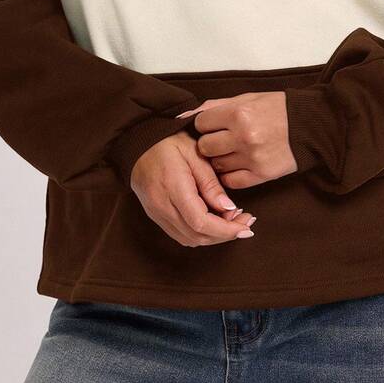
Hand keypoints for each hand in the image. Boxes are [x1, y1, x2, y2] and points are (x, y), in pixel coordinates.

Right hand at [129, 129, 257, 246]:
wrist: (137, 144)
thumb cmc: (168, 142)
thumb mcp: (195, 153)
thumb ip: (210, 183)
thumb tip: (229, 209)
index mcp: (173, 188)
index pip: (201, 222)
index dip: (226, 230)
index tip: (246, 226)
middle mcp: (162, 206)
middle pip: (197, 236)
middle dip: (225, 235)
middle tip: (246, 223)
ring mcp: (156, 214)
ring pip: (189, 239)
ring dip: (214, 236)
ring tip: (233, 221)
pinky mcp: (156, 216)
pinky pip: (181, 234)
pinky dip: (201, 234)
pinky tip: (214, 221)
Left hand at [176, 90, 296, 189]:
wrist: (310, 126)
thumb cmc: (276, 109)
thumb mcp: (246, 98)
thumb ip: (215, 106)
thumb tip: (185, 115)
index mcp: (238, 113)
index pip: (200, 124)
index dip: (204, 125)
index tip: (213, 126)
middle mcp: (242, 136)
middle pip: (205, 147)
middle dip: (209, 144)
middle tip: (221, 140)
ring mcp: (251, 158)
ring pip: (216, 166)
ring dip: (220, 160)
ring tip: (232, 152)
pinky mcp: (261, 175)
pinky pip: (231, 181)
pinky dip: (230, 175)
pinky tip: (238, 165)